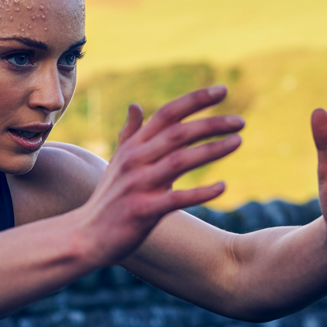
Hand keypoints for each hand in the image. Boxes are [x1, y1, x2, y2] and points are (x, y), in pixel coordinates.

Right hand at [78, 85, 242, 265]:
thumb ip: (130, 134)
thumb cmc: (107, 199)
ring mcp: (138, 185)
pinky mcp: (143, 211)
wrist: (87, 235)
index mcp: (133, 146)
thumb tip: (135, 105)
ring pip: (179, 161)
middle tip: (240, 121)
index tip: (222, 91)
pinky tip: (222, 187)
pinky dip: (200, 192)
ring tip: (238, 142)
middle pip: (177, 133)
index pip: (167, 114)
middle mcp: (135, 161)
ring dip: (211, 150)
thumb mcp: (116, 162)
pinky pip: (176, 198)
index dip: (195, 100)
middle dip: (211, 124)